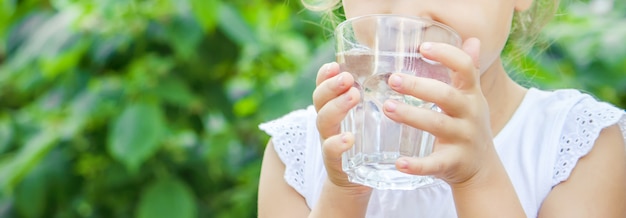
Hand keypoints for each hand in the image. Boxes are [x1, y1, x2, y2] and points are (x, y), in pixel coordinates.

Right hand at [312, 62, 370, 191]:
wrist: (356, 178)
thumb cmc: (366, 139)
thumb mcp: (368, 114)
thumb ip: (377, 94)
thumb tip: (403, 69)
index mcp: (333, 105)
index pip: (323, 85)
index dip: (325, 74)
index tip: (335, 64)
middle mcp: (328, 120)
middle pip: (319, 99)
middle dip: (331, 86)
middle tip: (347, 78)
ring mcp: (328, 139)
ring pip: (324, 120)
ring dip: (337, 106)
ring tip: (354, 96)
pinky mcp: (335, 160)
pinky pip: (330, 150)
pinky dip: (337, 143)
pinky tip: (349, 138)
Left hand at [383, 38, 497, 185]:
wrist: (483, 168)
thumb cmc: (469, 125)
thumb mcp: (472, 98)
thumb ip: (468, 71)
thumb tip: (472, 40)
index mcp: (471, 95)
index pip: (465, 68)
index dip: (446, 55)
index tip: (422, 48)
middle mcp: (470, 114)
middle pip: (446, 96)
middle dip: (419, 87)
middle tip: (392, 79)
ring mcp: (463, 139)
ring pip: (437, 125)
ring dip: (411, 116)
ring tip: (387, 108)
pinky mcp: (454, 162)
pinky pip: (434, 163)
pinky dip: (416, 165)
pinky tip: (398, 162)